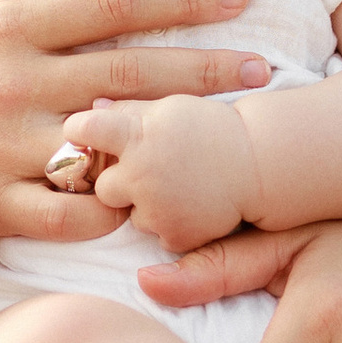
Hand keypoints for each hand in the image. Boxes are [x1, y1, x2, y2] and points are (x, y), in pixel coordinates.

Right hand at [0, 0, 273, 244]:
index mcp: (7, 26)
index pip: (113, 3)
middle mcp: (10, 85)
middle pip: (129, 70)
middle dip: (204, 68)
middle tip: (262, 67)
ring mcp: (4, 150)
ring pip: (108, 142)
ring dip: (173, 138)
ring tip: (229, 133)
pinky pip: (73, 215)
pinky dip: (119, 208)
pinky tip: (162, 197)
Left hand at [62, 94, 257, 252]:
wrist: (260, 161)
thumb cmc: (213, 127)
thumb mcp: (170, 107)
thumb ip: (128, 109)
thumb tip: (93, 108)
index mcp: (135, 134)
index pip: (83, 131)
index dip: (80, 133)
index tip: (85, 134)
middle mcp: (140, 172)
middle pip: (102, 186)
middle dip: (120, 182)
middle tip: (150, 172)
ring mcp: (156, 208)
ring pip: (130, 215)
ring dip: (147, 206)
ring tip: (180, 188)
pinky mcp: (175, 235)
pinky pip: (158, 235)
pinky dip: (172, 225)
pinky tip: (193, 207)